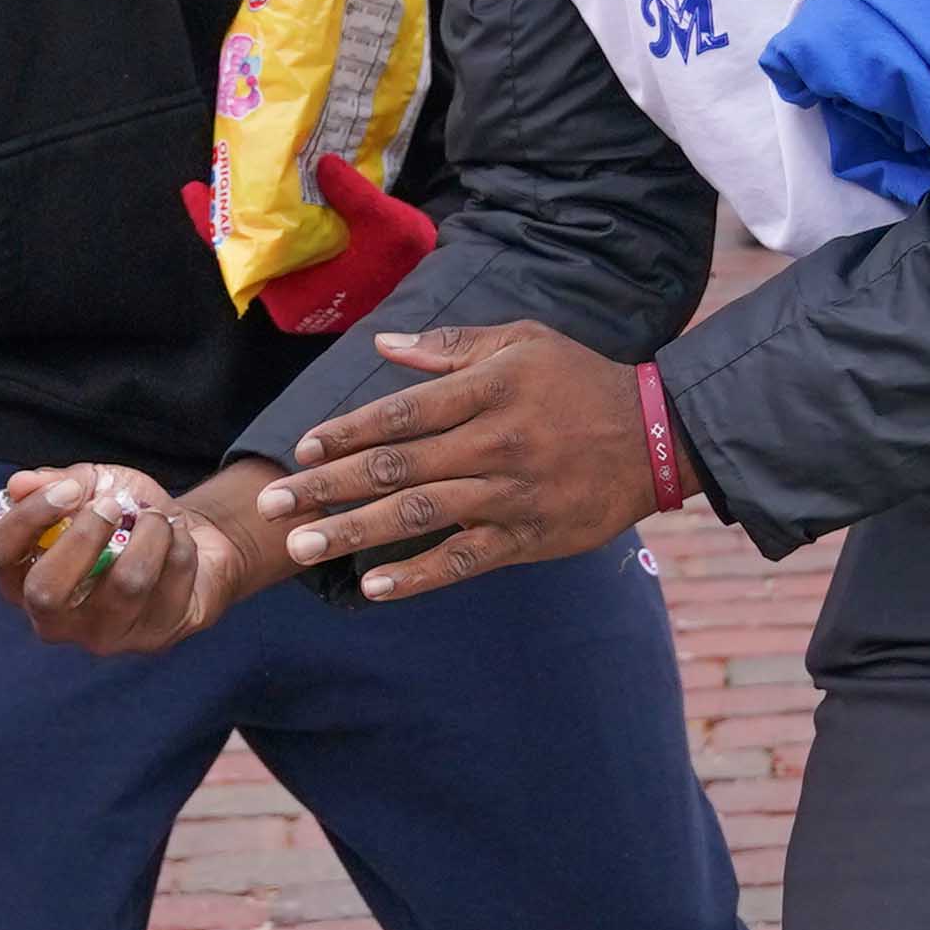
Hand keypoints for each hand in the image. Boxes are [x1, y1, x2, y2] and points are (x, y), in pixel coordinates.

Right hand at [0, 461, 279, 655]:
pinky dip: (178, 545)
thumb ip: (56, 483)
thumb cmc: (125, 518)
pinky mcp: (152, 639)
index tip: (68, 489)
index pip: (2, 556)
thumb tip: (19, 485)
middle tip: (113, 505)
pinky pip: (170, 584)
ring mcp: (104, 635)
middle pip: (47, 593)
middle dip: (84, 537)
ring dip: (148, 533)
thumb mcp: (91, 487)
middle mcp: (55, 619)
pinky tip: (176, 541)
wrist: (186, 540)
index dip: (28, 518)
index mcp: (25, 578)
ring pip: (125, 584)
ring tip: (156, 516)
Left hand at [188, 155, 437, 338]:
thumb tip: (323, 163)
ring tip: (240, 174)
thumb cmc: (408, 265)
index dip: (213, 224)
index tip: (194, 190)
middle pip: (245, 252)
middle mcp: (288, 301)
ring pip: (262, 249)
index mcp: (295, 298)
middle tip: (218, 170)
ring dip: (252, 215)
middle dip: (230, 214)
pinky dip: (275, 221)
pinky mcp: (309, 282)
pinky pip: (280, 248)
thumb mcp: (390, 225)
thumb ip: (354, 196)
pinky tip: (273, 192)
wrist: (432, 289)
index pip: (240, 258)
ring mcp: (297, 293)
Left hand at [262, 319, 660, 599]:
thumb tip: (383, 346)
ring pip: (418, 515)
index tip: (300, 447)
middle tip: (271, 506)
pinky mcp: (527, 536)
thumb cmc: (580, 382)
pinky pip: (464, 559)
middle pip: (394, 467)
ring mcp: (509, 495)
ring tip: (301, 547)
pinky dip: (418, 575)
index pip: (401, 413)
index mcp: (488, 391)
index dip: (346, 432)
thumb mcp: (522, 341)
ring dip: (353, 534)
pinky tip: (374, 587)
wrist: (658, 436)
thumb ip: (450, 349)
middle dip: (325, 487)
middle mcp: (492, 443)